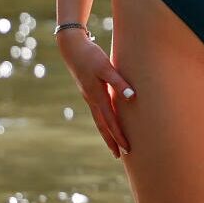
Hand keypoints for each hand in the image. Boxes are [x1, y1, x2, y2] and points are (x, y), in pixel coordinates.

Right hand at [58, 28, 133, 157]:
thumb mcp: (106, 67)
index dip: (119, 135)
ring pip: (99, 119)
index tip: (126, 149)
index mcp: (97, 96)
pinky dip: (104, 120)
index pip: (110, 121)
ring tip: (114, 144)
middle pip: (102, 125)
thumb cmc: (91, 55)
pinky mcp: (89, 91)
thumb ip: (119, 82)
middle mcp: (92, 100)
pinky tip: (108, 122)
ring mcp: (89, 96)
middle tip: (119, 155)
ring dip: (107, 133)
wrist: (71, 47)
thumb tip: (131, 97)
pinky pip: (98, 111)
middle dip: (111, 141)